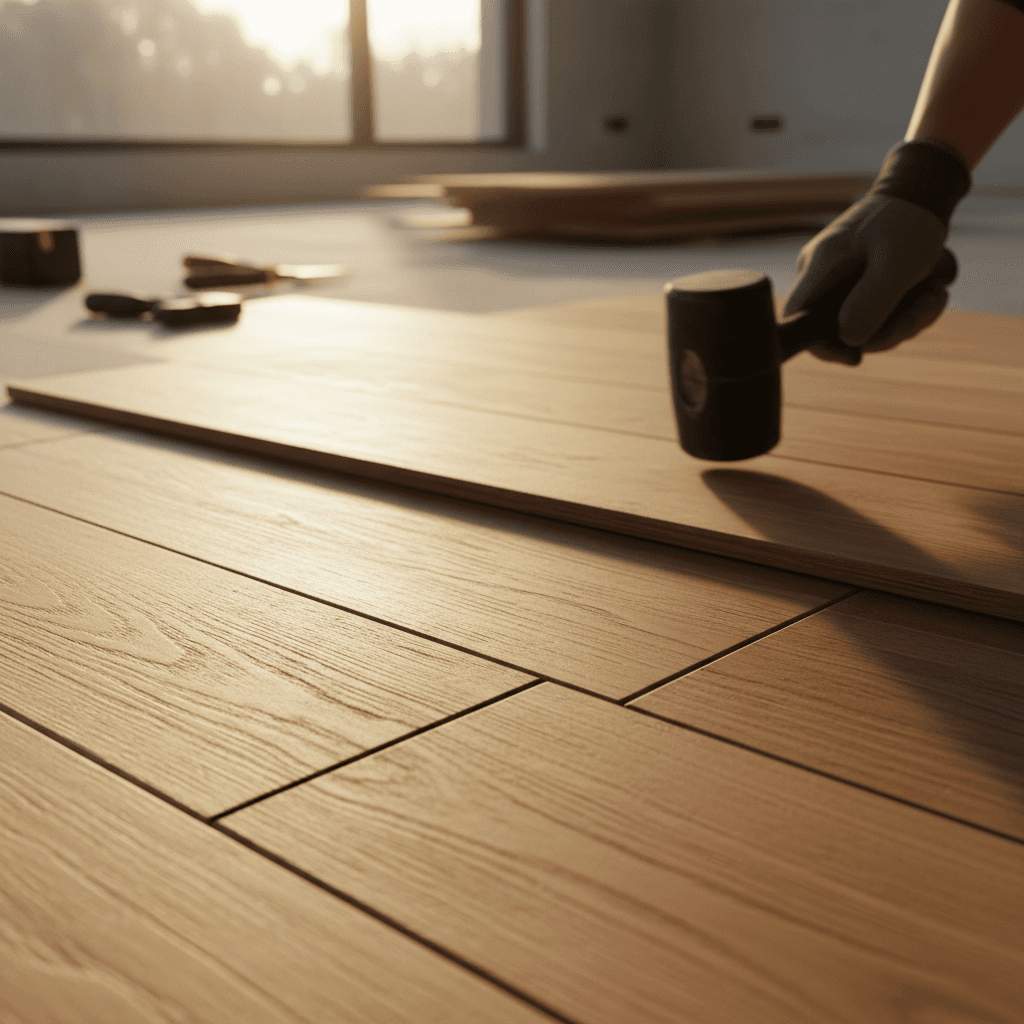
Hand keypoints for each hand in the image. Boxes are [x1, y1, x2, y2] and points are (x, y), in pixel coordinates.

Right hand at [784, 192, 953, 362]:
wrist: (919, 195)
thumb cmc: (908, 222)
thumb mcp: (899, 261)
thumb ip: (873, 300)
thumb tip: (850, 341)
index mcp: (820, 267)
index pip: (795, 320)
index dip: (820, 347)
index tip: (857, 356)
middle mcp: (819, 277)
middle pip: (834, 331)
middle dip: (884, 332)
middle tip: (922, 310)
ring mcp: (834, 283)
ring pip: (860, 327)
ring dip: (903, 322)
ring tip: (933, 296)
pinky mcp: (852, 288)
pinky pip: (873, 316)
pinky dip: (903, 313)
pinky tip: (926, 294)